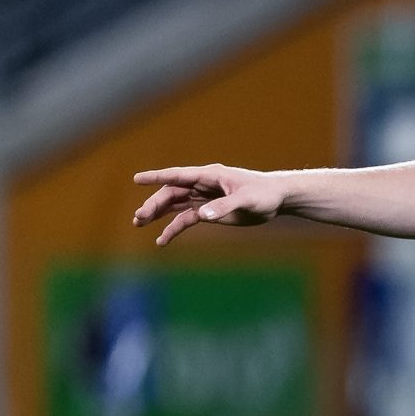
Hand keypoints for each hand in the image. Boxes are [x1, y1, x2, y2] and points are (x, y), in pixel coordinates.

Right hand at [131, 164, 285, 245]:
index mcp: (208, 176)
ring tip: (139, 223)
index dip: (157, 177)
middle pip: (171, 193)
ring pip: (174, 205)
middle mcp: (202, 185)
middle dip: (154, 204)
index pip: (178, 175)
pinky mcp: (209, 211)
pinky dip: (173, 229)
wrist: (277, 199)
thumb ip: (223, 207)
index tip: (137, 179)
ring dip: (157, 214)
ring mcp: (204, 198)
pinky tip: (162, 240)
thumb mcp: (245, 200)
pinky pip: (186, 219)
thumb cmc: (263, 194)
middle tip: (139, 217)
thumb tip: (201, 216)